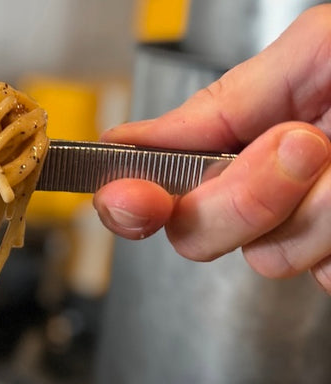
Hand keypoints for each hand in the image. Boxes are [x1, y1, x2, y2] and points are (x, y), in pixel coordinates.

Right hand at [92, 4, 330, 292]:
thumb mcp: (315, 46)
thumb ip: (223, 99)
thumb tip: (129, 142)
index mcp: (249, 131)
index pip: (155, 183)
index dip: (131, 199)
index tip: (132, 198)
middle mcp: (268, 188)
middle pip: (197, 234)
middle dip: (244, 199)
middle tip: (305, 148)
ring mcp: (307, 231)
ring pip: (267, 258)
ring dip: (317, 213)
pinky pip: (320, 279)